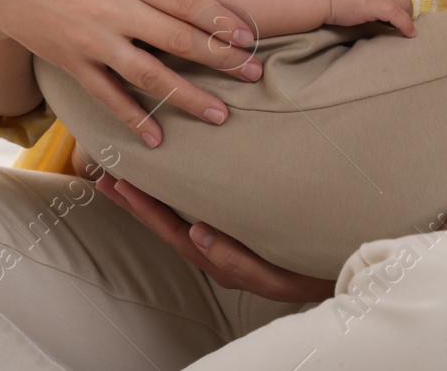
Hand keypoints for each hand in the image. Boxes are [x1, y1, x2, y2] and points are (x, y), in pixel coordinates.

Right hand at [0, 0, 263, 145]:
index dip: (222, 20)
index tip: (250, 36)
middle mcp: (111, 6)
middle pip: (178, 39)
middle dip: (222, 60)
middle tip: (256, 74)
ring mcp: (91, 40)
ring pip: (150, 75)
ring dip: (189, 97)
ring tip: (222, 115)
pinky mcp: (72, 63)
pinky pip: (108, 97)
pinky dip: (133, 119)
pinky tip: (159, 138)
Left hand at [94, 172, 336, 304]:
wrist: (342, 264)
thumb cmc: (310, 270)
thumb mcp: (274, 275)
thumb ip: (236, 259)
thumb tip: (196, 231)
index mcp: (219, 257)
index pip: (171, 230)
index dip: (143, 208)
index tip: (117, 184)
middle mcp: (216, 246)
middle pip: (166, 222)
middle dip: (134, 199)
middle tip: (104, 172)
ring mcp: (224, 237)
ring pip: (179, 213)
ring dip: (151, 194)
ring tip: (124, 171)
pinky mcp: (237, 222)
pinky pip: (199, 206)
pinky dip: (178, 192)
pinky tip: (173, 174)